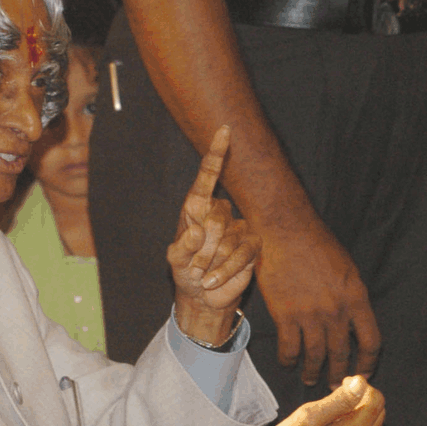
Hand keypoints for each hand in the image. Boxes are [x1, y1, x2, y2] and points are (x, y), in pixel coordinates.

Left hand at [168, 126, 259, 344]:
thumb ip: (182, 246)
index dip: (216, 153)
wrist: (202, 295)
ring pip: (228, 240)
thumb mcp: (175, 259)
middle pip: (216, 219)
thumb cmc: (185, 270)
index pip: (207, 176)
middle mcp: (219, 212)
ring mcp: (238, 228)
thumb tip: (197, 231)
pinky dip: (226, 271)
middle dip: (203, 249)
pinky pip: (242, 253)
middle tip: (195, 266)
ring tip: (203, 275)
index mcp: (197, 206)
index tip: (224, 130)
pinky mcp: (252, 246)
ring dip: (212, 263)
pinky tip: (213, 280)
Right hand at [255, 218, 379, 387]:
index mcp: (357, 298)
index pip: (371, 341)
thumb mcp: (348, 269)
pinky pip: (290, 348)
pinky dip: (289, 360)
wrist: (286, 231)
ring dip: (313, 372)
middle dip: (339, 375)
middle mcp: (336, 312)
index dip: (368, 362)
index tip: (363, 373)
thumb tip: (353, 321)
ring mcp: (310, 315)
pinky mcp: (286, 316)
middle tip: (334, 386)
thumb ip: (352, 297)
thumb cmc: (317, 244)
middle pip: (341, 354)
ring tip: (310, 379)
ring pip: (315, 356)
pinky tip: (288, 362)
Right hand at [271, 375, 383, 425]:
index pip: (377, 400)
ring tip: (336, 413)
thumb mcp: (308, 416)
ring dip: (362, 415)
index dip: (363, 387)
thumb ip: (339, 400)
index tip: (343, 384)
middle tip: (340, 395)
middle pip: (380, 414)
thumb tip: (361, 383)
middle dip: (365, 400)